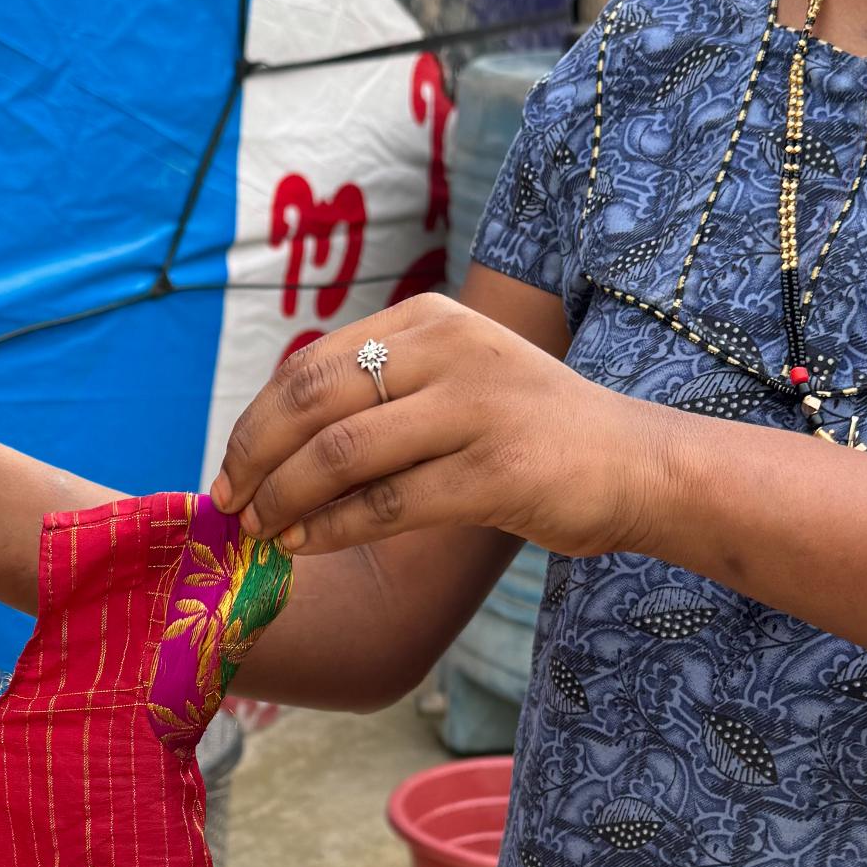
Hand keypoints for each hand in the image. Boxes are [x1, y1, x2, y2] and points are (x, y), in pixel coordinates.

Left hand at [211, 293, 664, 559]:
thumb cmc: (532, 431)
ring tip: (261, 533)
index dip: (256, 422)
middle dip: (255, 459)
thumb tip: (274, 444)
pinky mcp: (494, 472)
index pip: (311, 364)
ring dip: (284, 500)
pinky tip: (304, 547)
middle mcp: (449, 350)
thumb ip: (381, 391)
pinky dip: (329, 530)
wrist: (638, 464)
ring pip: (339, 454)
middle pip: (312, 401)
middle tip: (229, 506)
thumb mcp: (456, 380)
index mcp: (430, 319)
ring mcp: (474, 409)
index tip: (231, 470)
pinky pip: (384, 504)